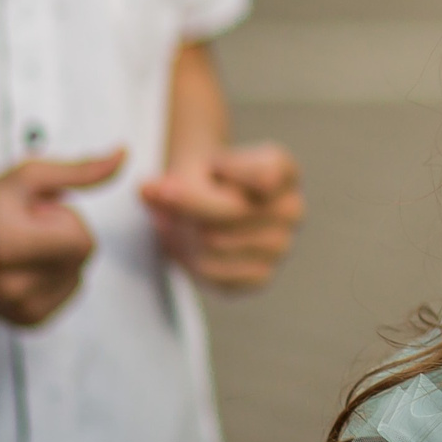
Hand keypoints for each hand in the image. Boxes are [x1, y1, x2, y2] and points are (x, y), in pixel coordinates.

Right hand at [0, 152, 123, 325]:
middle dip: (64, 237)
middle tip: (27, 230)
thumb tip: (123, 154)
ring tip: (24, 249)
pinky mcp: (27, 321)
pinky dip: (57, 277)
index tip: (34, 216)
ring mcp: (19, 309)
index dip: (66, 221)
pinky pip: (69, 292)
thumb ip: (81, 170)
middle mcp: (11, 286)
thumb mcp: (28, 177)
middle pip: (82, 259)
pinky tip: (26, 268)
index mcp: (8, 247)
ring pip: (78, 276)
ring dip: (60, 258)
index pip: (83, 242)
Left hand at [141, 143, 303, 290]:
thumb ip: (176, 179)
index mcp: (284, 172)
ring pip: (215, 243)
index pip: (265, 177)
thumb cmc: (205, 179)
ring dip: (184, 234)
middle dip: (189, 207)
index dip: (227, 171)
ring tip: (176, 223)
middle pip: (231, 213)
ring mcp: (281, 246)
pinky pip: (216, 274)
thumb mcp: (195, 164)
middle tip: (166, 199)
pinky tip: (186, 245)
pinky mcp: (261, 276)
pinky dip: (190, 261)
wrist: (209, 202)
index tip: (209, 168)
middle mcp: (292, 210)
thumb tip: (148, 191)